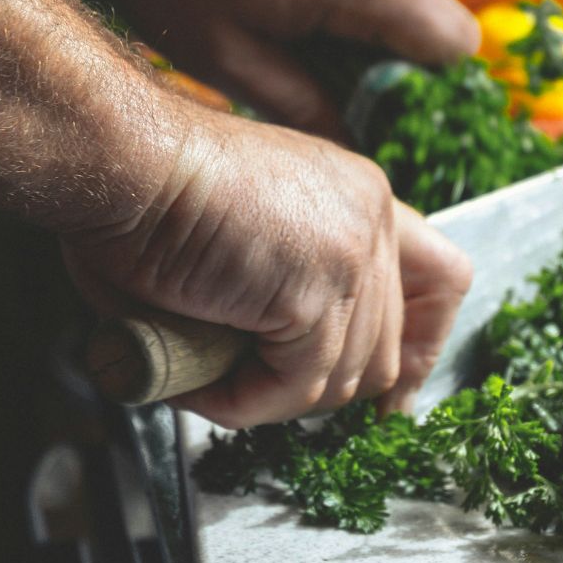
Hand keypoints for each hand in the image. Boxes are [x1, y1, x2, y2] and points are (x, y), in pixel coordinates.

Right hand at [61, 102, 471, 425]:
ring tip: (206, 374)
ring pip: (339, 381)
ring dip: (269, 397)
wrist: (120, 159)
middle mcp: (372, 220)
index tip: (392, 394)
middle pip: (385, 351)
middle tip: (253, 392)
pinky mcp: (316, 293)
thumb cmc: (152, 193)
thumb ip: (292, 289)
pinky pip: (293, 387)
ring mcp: (352, 255)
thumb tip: (298, 373)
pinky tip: (198, 381)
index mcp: (362, 198)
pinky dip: (241, 402)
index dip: (421, 345)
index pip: (442, 280)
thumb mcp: (252, 234)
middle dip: (320, 390)